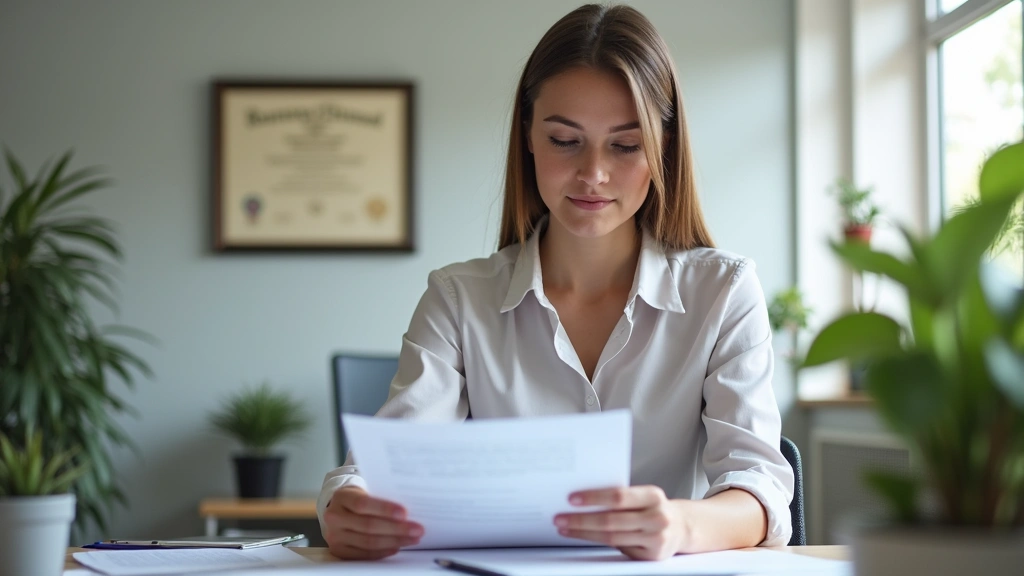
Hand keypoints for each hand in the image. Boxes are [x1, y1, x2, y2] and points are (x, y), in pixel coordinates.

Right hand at [323, 486, 423, 559]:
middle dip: (397, 528)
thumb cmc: (358, 498)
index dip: (385, 509)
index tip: (405, 513)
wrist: (339, 509)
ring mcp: (335, 535)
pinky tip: (397, 547)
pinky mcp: (339, 550)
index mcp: (341, 497)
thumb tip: (410, 510)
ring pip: (368, 542)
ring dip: (394, 541)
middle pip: (368, 525)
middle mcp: (334, 517)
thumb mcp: (365, 490)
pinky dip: (383, 551)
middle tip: (417, 529)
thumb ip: (382, 496)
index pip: (363, 504)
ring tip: (412, 538)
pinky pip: (364, 554)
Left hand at [553, 485, 686, 560]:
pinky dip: (598, 543)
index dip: (594, 498)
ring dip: (584, 533)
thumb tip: (583, 500)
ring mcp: (656, 539)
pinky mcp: (651, 556)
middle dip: (581, 520)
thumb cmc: (654, 508)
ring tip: (566, 528)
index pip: (618, 496)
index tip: (572, 499)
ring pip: (611, 538)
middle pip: (611, 520)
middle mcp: (657, 517)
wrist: (682, 527)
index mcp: (653, 496)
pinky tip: (584, 536)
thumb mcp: (644, 496)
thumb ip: (621, 498)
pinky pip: (619, 549)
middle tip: (560, 518)